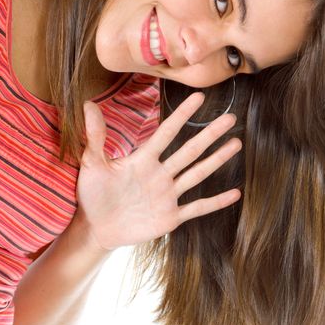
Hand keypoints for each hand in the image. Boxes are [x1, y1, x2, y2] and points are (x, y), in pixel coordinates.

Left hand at [75, 93, 241, 250]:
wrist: (95, 228)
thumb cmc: (92, 194)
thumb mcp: (92, 164)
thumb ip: (96, 137)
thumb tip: (88, 104)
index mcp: (143, 159)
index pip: (167, 132)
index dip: (182, 115)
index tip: (198, 97)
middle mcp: (160, 174)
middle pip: (190, 150)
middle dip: (210, 134)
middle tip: (230, 118)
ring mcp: (168, 195)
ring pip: (197, 174)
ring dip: (217, 160)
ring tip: (236, 144)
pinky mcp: (170, 217)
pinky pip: (197, 208)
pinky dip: (216, 202)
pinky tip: (235, 193)